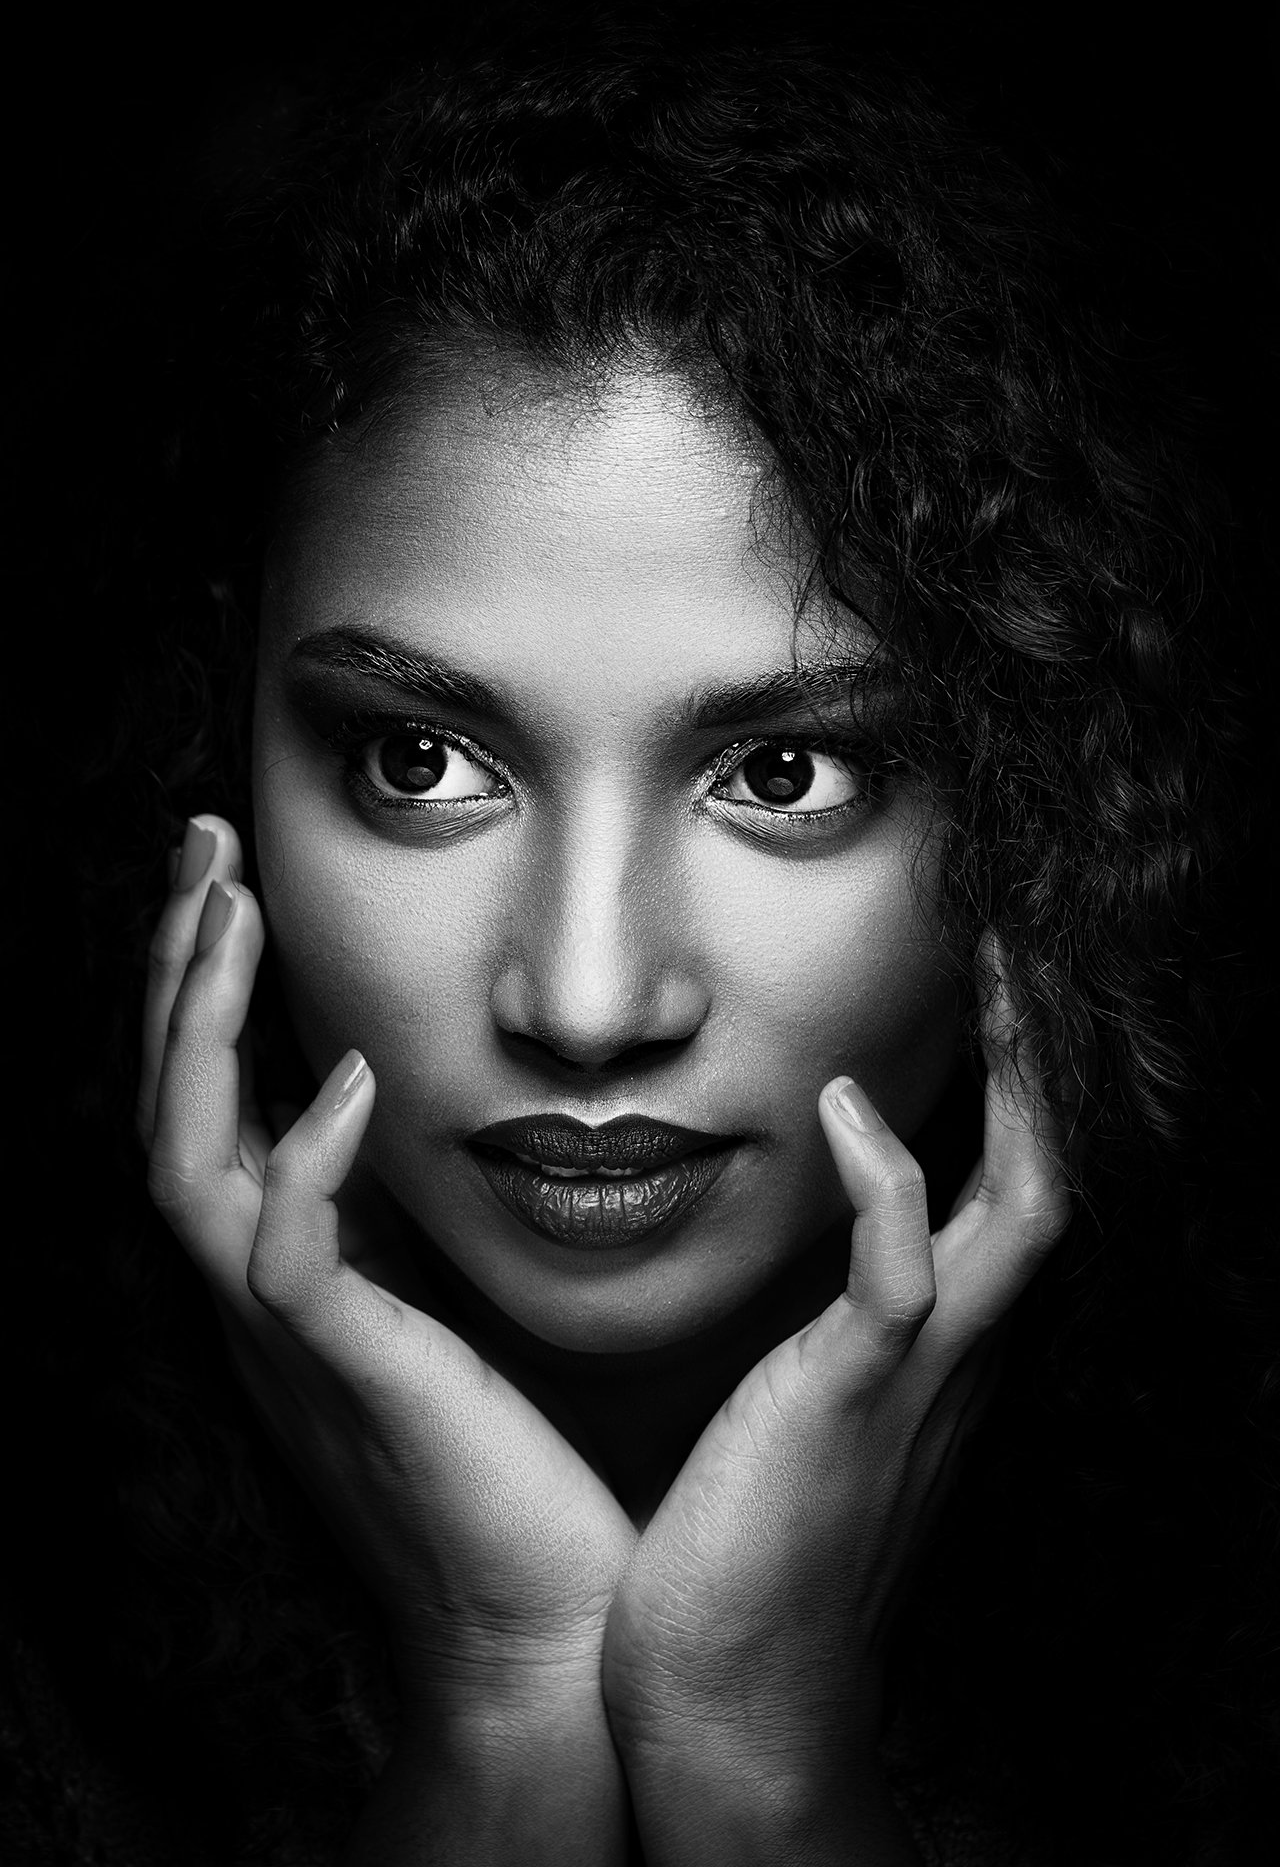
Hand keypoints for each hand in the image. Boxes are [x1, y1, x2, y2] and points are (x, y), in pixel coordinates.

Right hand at [140, 816, 636, 1859]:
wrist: (545, 1618)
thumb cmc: (508, 1457)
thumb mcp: (440, 1301)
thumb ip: (406, 1216)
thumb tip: (413, 1108)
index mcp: (284, 1272)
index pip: (207, 1101)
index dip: (203, 986)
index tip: (231, 874)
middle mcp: (261, 1296)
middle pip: (167, 1108)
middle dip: (178, 971)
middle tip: (201, 847)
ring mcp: (291, 1340)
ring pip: (190, 1166)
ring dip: (202, 1033)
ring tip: (231, 915)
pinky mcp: (351, 1378)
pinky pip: (289, 1263)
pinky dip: (303, 1165)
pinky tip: (344, 1080)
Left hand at [601, 950, 1069, 1862]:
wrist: (732, 1706)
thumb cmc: (741, 1556)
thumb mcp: (796, 1416)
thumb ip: (814, 1334)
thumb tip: (782, 1259)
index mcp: (933, 1353)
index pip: (998, 1193)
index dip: (1008, 1090)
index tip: (975, 992)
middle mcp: (953, 1356)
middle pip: (1042, 1177)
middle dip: (1040, 1061)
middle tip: (1011, 944)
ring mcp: (914, 1379)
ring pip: (1018, 1208)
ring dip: (1015, 1087)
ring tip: (993, 969)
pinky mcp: (854, 1404)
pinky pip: (901, 1278)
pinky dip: (889, 1186)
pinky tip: (849, 1108)